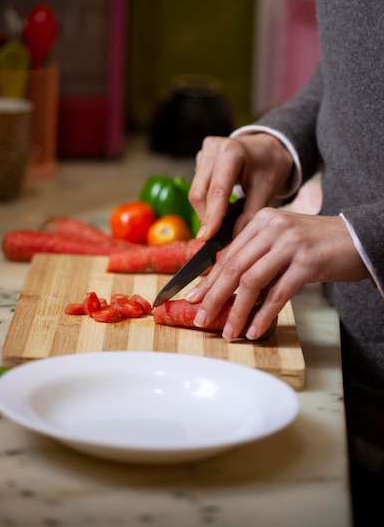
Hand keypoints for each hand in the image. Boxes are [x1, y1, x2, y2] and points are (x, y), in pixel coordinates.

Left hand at [184, 209, 368, 339]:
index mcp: (261, 220)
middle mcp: (272, 227)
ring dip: (237, 310)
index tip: (193, 298)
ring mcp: (290, 243)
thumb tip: (224, 284)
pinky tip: (254, 329)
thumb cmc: (317, 245)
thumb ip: (256, 255)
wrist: (358, 239)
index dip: (208, 279)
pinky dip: (264, 314)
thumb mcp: (282, 241)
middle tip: (200, 318)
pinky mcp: (307, 262)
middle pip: (234, 267)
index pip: (228, 254)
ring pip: (252, 282)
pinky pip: (278, 293)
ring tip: (228, 332)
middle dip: (214, 296)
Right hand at [188, 133, 294, 240]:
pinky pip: (198, 188)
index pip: (216, 191)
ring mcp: (204, 154)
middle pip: (199, 194)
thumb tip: (234, 236)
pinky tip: (223, 206)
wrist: (268, 148)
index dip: (211, 217)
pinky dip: (208, 203)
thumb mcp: (267, 189)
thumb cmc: (270, 165)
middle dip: (208, 218)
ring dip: (208, 211)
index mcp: (231, 152)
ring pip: (195, 193)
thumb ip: (250, 213)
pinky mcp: (199, 161)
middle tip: (221, 236)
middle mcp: (212, 149)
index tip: (206, 238)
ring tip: (226, 219)